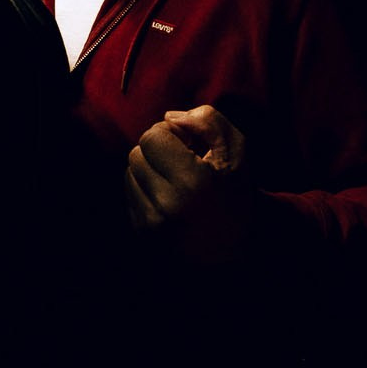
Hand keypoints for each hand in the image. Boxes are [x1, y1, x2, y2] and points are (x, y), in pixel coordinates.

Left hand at [125, 105, 253, 262]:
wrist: (236, 250)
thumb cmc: (235, 193)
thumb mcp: (236, 151)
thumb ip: (207, 121)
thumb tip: (169, 116)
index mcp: (193, 183)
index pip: (152, 136)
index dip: (170, 134)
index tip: (190, 146)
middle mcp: (168, 206)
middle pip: (136, 153)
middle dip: (158, 152)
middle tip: (184, 165)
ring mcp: (152, 224)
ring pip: (130, 173)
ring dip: (149, 171)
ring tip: (178, 184)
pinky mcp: (142, 235)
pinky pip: (130, 195)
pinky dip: (146, 191)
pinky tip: (170, 200)